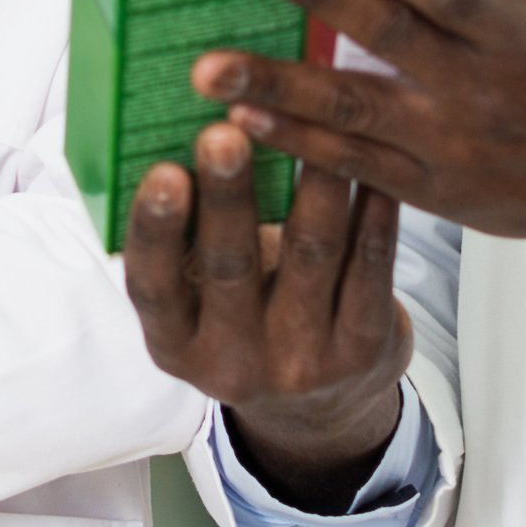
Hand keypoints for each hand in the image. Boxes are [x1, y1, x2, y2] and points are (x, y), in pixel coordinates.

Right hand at [122, 123, 407, 511]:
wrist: (318, 408)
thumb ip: (186, 241)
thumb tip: (182, 134)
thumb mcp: (199, 302)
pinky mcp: (364, 349)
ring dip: (311, 180)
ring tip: (311, 118)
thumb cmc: (245, 322)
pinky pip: (371, 264)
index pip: (154, 288)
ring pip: (311, 253)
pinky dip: (371, 206)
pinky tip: (368, 160)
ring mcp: (303, 362)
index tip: (162, 171)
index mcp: (175, 347)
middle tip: (226, 131)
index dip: (156, 230)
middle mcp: (234, 364)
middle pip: (232, 267)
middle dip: (229, 194)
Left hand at [200, 0, 525, 312]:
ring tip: (206, 67)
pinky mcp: (433, 189)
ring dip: (275, 88)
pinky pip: (354, 168)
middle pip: (384, 40)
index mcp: (519, 34)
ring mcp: (449, 147)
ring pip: (350, 114)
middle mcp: (478, 92)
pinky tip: (240, 121)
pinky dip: (295, 146)